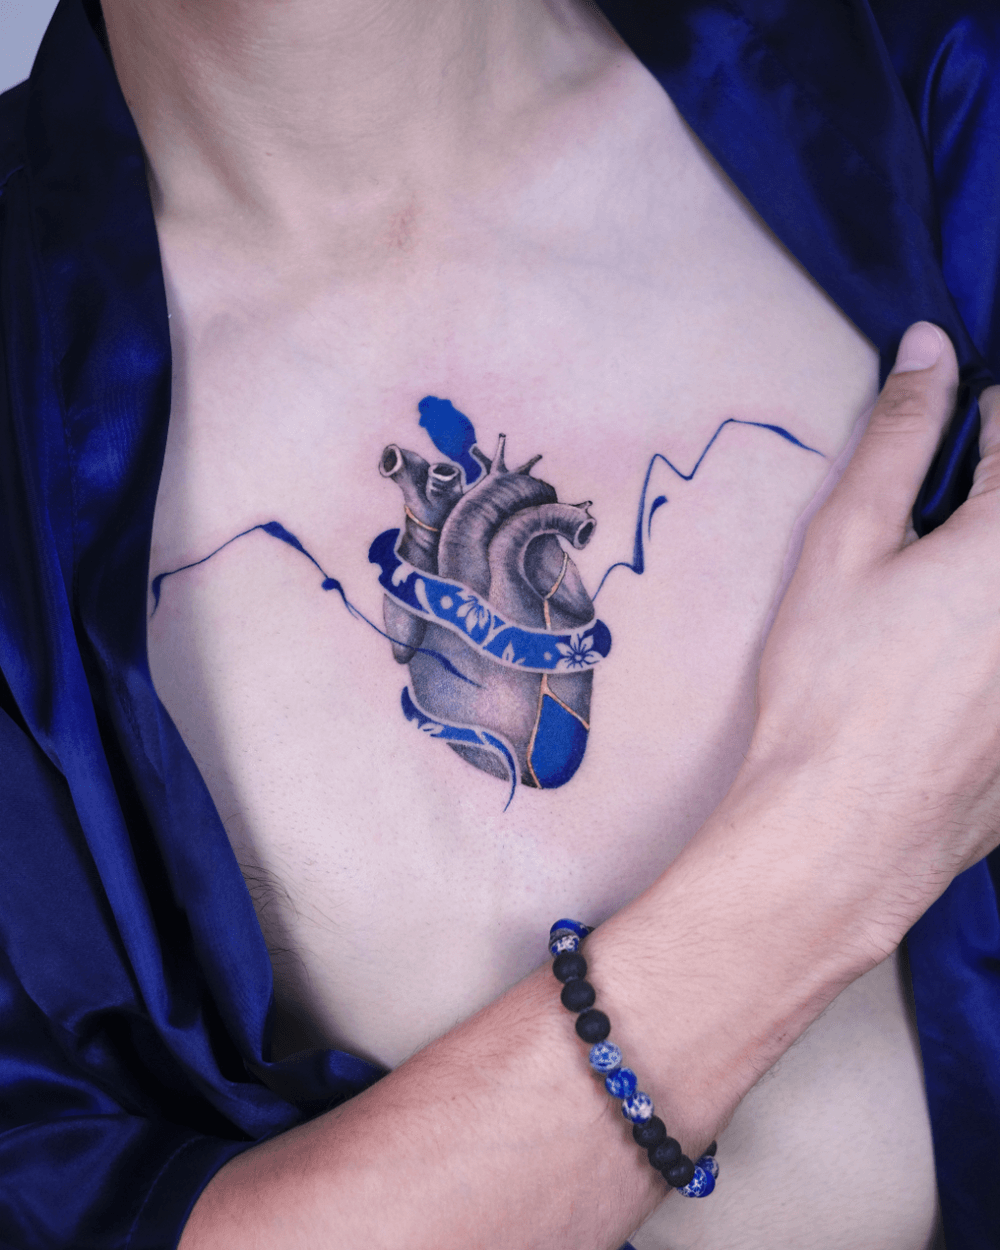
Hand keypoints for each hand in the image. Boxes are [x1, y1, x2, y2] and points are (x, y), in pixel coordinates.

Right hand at [744, 322, 999, 956]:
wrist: (848, 827)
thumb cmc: (832, 683)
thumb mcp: (847, 546)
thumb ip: (899, 436)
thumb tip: (929, 346)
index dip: (979, 424)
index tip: (943, 450)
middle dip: (982, 507)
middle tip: (930, 543)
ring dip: (979, 576)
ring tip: (934, 618)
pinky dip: (985, 639)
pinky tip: (950, 672)